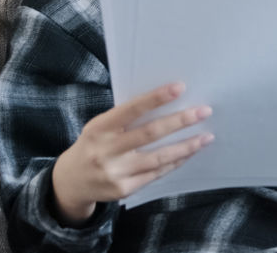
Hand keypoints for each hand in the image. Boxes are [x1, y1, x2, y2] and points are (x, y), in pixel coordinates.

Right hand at [51, 82, 212, 225]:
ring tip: (206, 136)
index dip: (156, 98)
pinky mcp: (125, 189)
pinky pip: (157, 173)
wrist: (71, 182)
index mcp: (99, 128)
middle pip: (150, 133)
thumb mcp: (99, 127)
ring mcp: (116, 172)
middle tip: (204, 111)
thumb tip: (165, 102)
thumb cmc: (93, 145)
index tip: (180, 87)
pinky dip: (175, 162)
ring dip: (186, 146)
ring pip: (158, 157)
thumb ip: (125, 118)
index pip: (131, 109)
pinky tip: (189, 153)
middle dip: (180, 121)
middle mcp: (107, 150)